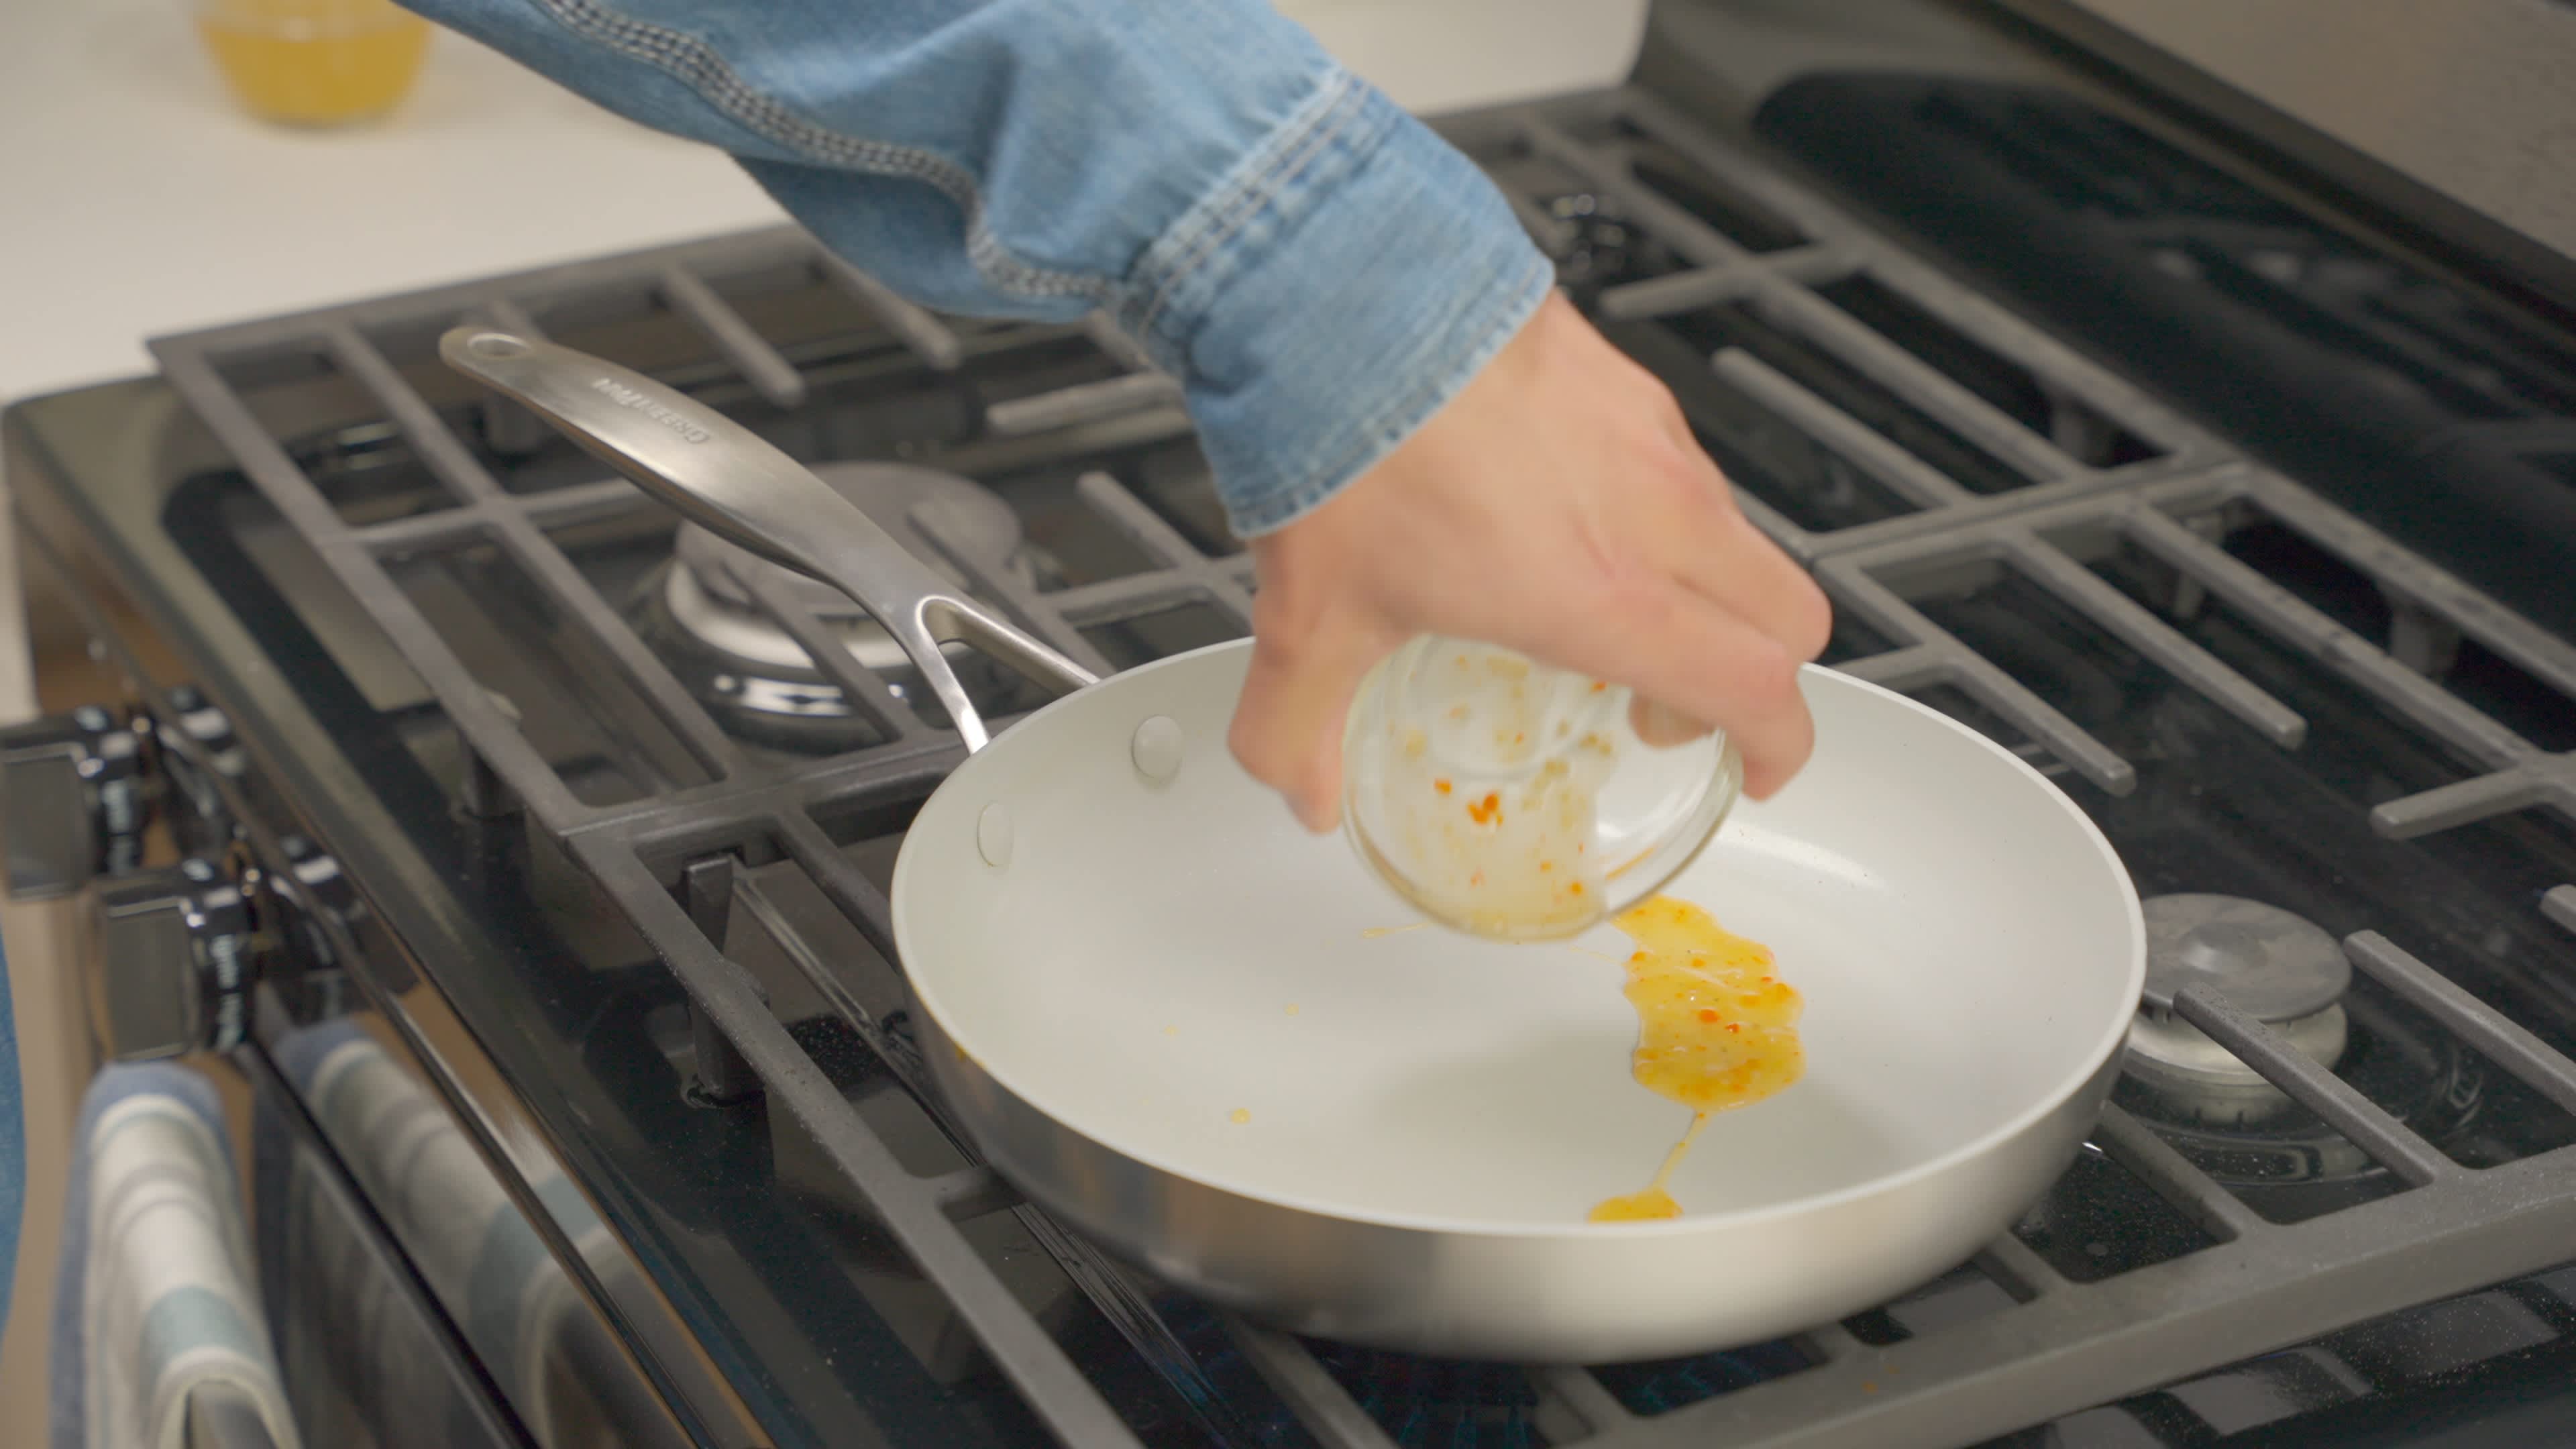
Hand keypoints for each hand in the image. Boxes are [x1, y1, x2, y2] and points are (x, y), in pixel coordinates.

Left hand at [1229, 293, 1832, 831]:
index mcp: (1601, 595)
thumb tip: (1299, 788)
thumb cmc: (1340, 440)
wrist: (1334, 287)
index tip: (1752, 768)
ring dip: (1704, 585)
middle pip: (1788, 613)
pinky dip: (1657, 504)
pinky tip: (1564, 506)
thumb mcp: (1310, 619)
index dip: (1777, 746)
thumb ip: (1299, 726)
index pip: (1756, 690)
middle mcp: (1650, 512)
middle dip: (1755, 672)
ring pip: (1737, 532)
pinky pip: (1678, 457)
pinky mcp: (1618, 376)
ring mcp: (1645, 434)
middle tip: (1670, 697)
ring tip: (1609, 599)